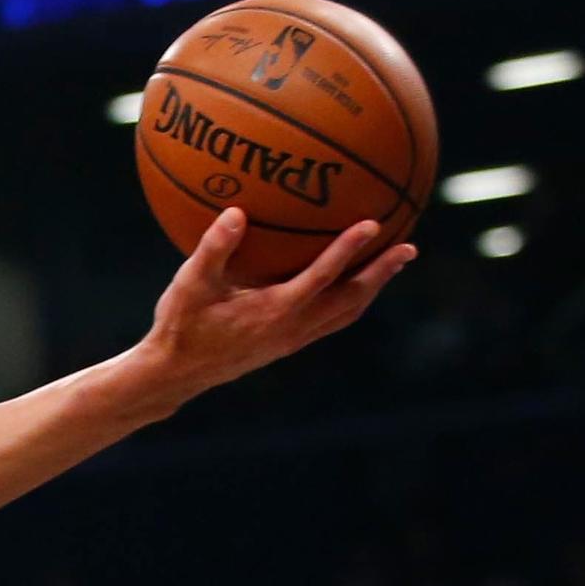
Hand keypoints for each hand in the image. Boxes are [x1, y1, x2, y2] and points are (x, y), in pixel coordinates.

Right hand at [128, 210, 413, 407]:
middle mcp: (291, 329)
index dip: (349, 250)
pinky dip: (351, 297)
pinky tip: (352, 280)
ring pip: (346, 313)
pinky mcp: (287, 344)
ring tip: (394, 262)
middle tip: (408, 247)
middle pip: (350, 300)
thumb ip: (213, 247)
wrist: (176, 374)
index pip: (322, 277)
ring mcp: (293, 340)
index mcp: (273, 312)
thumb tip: (236, 211)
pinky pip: (332, 318)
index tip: (374, 224)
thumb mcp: (189, 284)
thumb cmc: (180, 326)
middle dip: (381, 273)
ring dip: (373, 287)